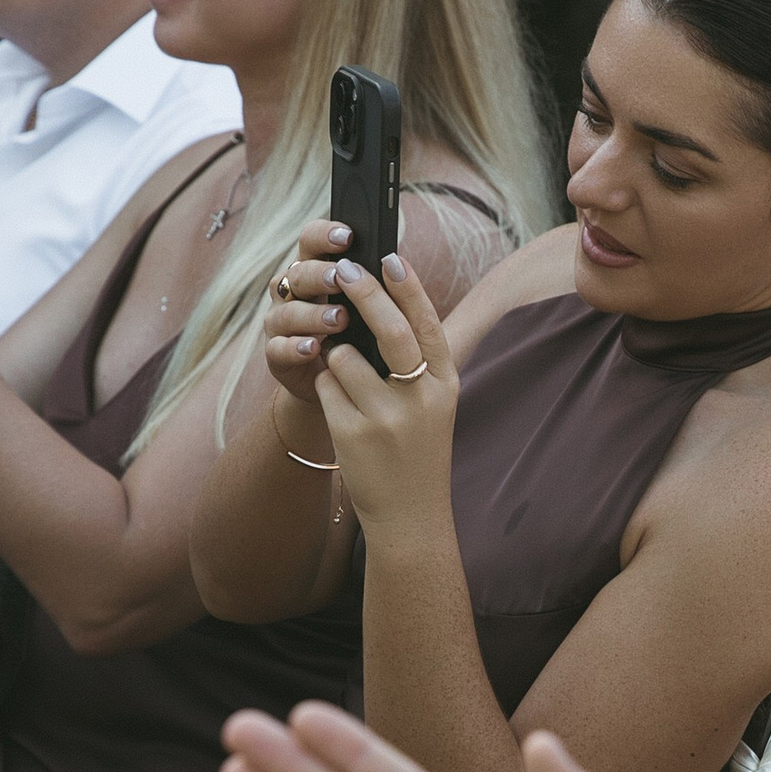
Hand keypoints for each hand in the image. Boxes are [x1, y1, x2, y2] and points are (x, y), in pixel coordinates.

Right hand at [258, 213, 357, 429]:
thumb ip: (376, 287)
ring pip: (287, 311)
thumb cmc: (361, 338)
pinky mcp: (277, 356)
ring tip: (340, 319)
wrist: (344, 388)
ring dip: (313, 313)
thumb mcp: (371, 310)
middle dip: (319, 274)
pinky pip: (278, 348)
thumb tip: (397, 263)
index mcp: (316, 271)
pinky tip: (315, 347)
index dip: (324, 234)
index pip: (311, 241)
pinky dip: (295, 347)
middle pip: (297, 274)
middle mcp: (293, 293)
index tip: (348, 236)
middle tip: (342, 277)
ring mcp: (281, 324)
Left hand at [311, 254, 456, 530]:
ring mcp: (385, 418)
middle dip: (363, 293)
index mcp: (444, 384)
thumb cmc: (418, 449)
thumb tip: (384, 301)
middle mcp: (420, 399)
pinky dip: (326, 386)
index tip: (388, 257)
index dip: (407, 287)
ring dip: (337, 354)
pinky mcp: (352, 434)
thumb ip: (418, 360)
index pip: (426, 324)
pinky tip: (340, 405)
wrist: (410, 514)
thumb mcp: (435, 403)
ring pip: (345, 357)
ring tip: (345, 373)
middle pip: (389, 331)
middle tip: (343, 269)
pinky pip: (326, 387)